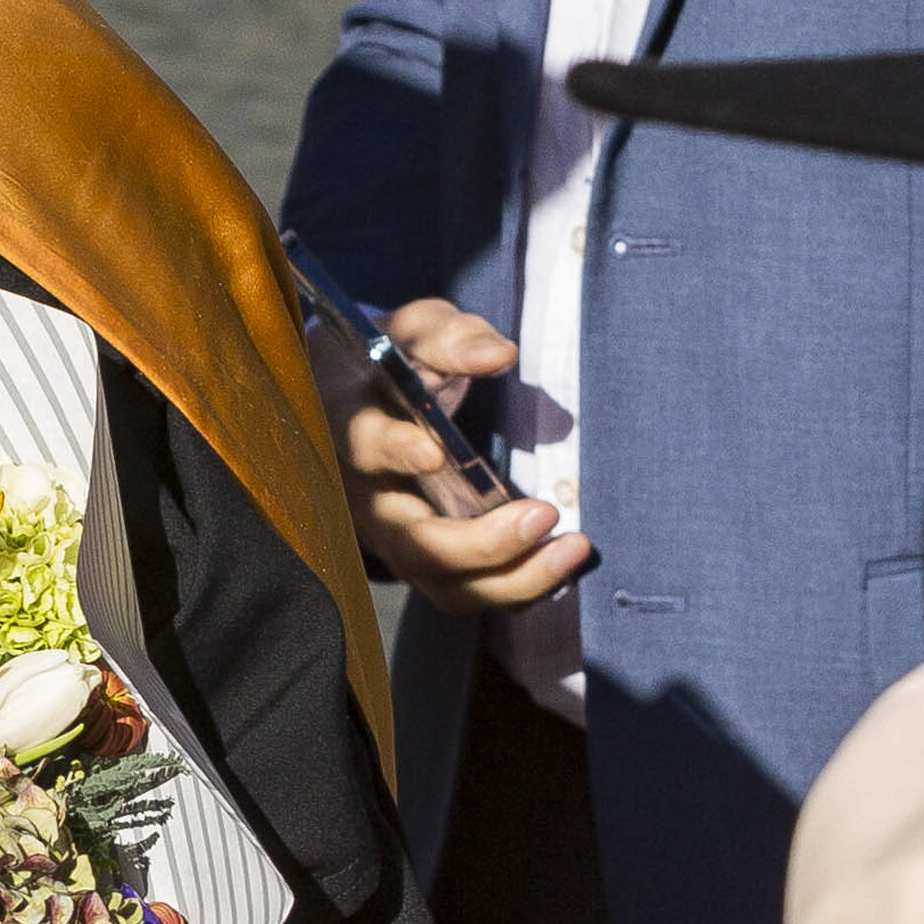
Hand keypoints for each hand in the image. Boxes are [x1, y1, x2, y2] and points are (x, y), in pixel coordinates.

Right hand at [336, 295, 586, 615]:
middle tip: (543, 513)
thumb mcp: (415, 332)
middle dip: (479, 541)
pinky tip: (561, 562)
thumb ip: (451, 339)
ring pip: (442, 581)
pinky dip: (516, 587)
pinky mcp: (421, 560)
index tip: (435, 453)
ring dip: (510, 578)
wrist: (356, 398)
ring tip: (572, 548)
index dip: (394, 453)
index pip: (363, 446)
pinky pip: (466, 591)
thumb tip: (499, 355)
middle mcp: (365, 495)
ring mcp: (391, 536)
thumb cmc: (390, 360)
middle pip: (410, 541)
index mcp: (351, 426)